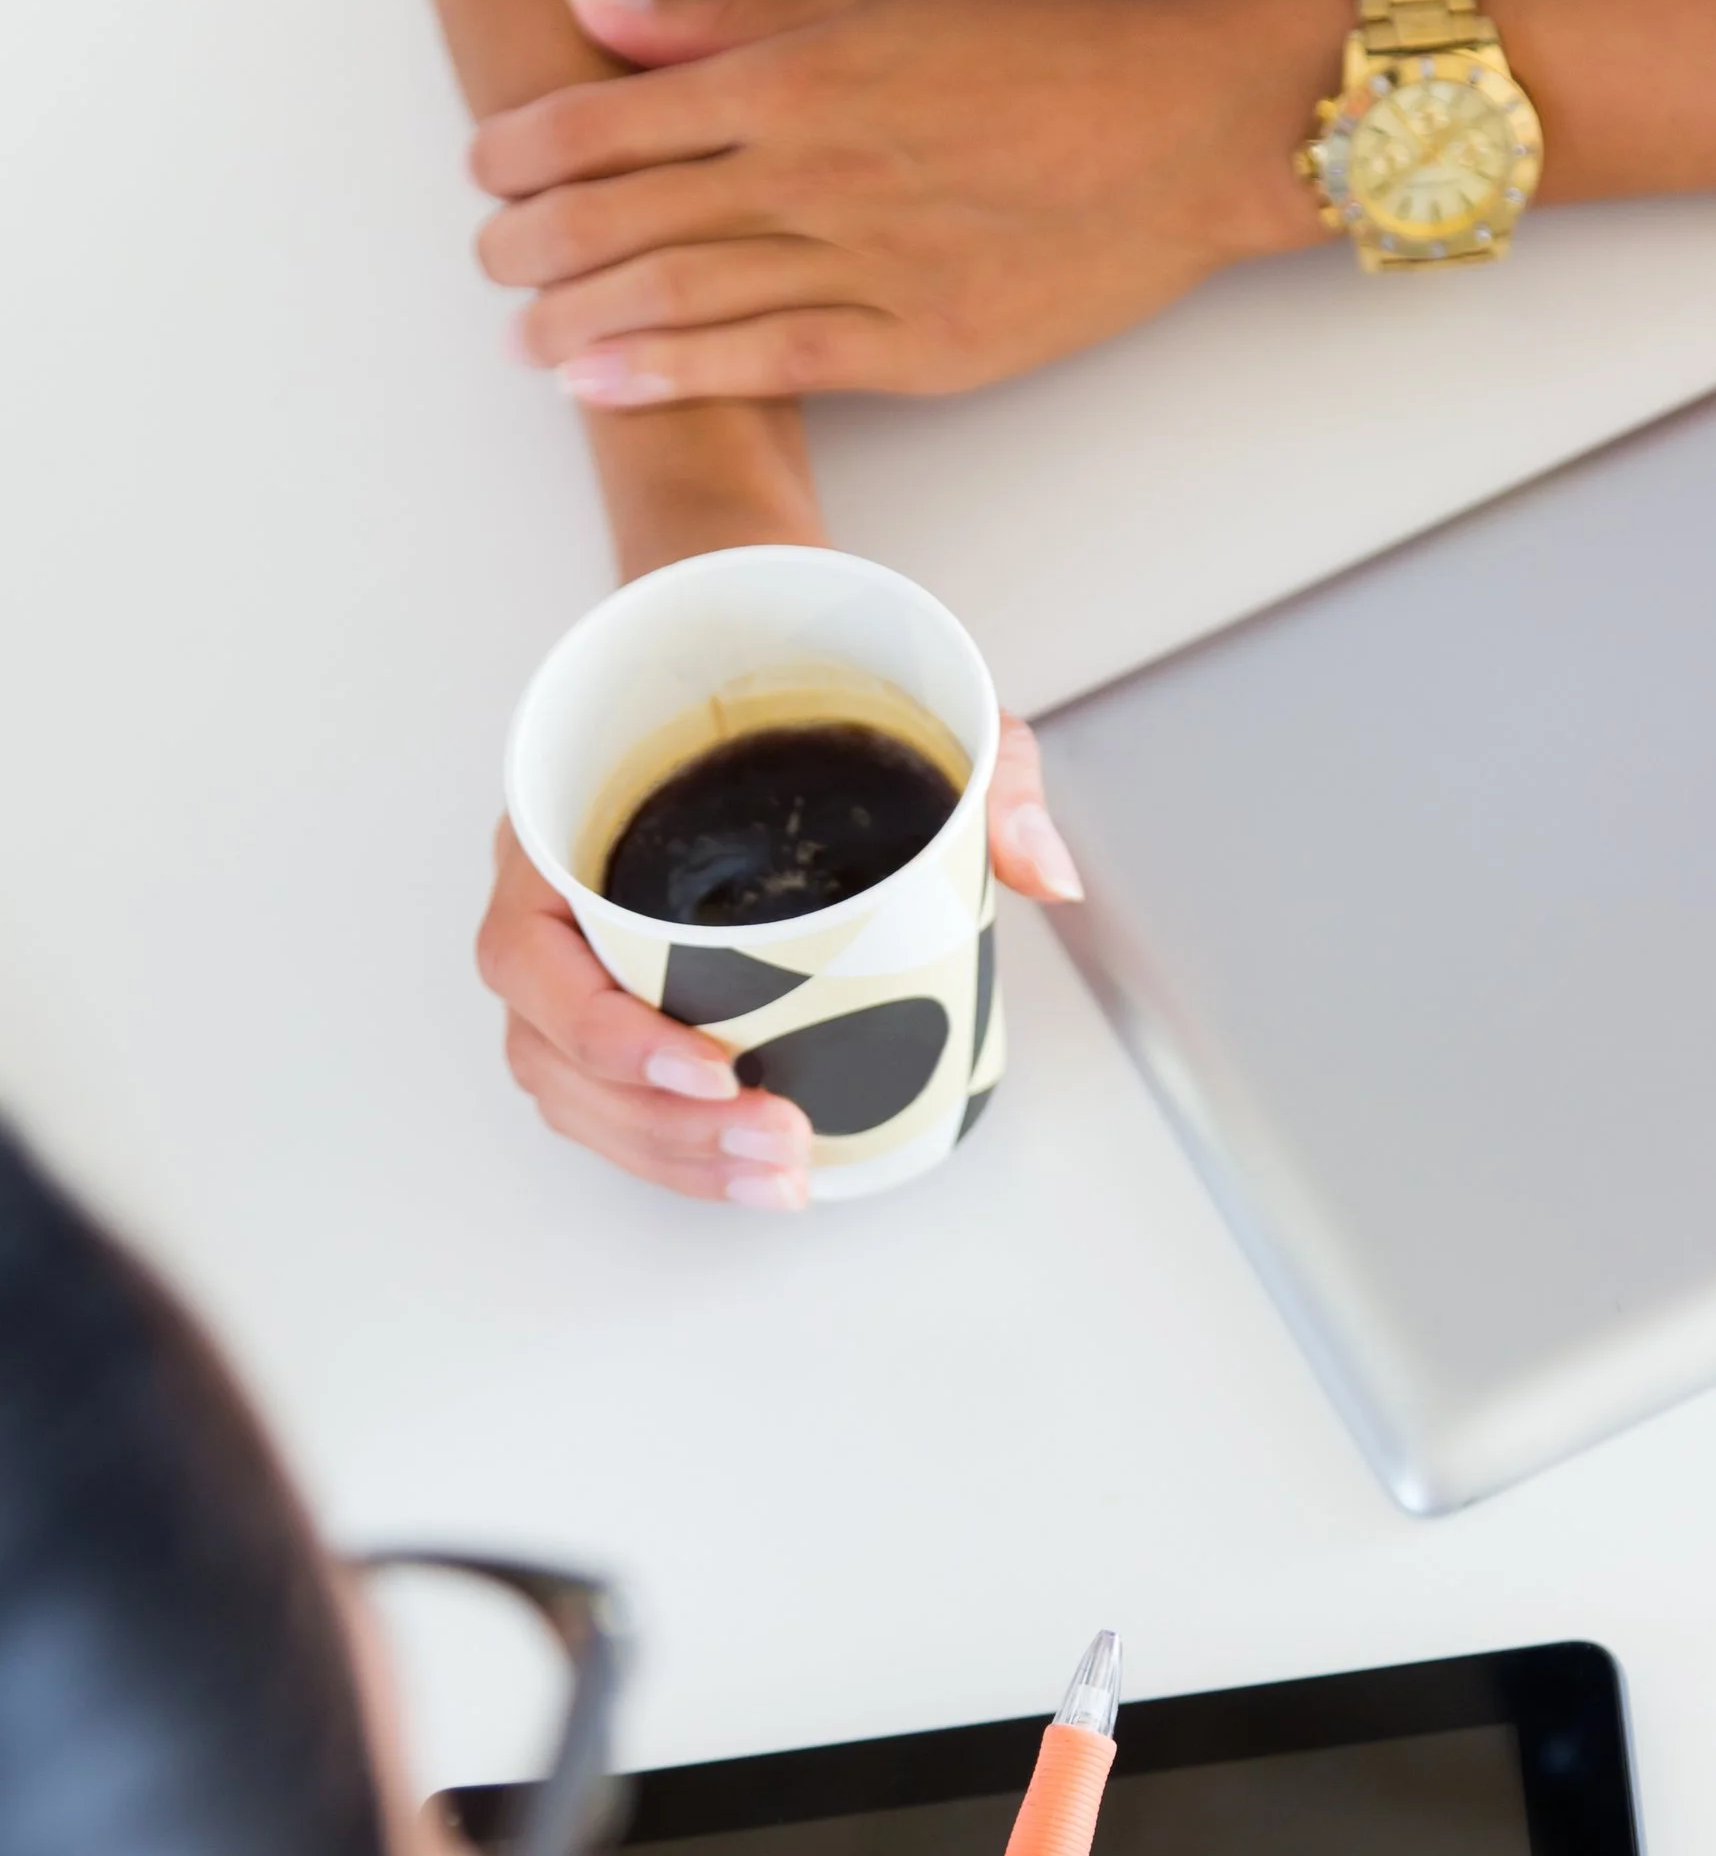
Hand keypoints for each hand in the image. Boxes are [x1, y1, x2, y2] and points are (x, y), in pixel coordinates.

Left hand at [472, 0, 1346, 405]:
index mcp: (798, 77)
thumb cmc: (1052, 50)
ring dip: (581, 316)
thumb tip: (597, 14)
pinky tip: (601, 381)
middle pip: (628, 214)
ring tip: (520, 333)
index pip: (617, 116)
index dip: (532, 144)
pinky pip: (770, 362)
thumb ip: (731, 18)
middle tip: (488, 256)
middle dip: (537, 239)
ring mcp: (863, 265)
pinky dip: (672, 373)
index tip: (488, 163)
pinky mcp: (917, 345)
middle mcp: (813, 172)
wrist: (1190, 129)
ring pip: (680, 294)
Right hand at [478, 715, 1075, 1208]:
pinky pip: (616, 1107)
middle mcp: (554, 904)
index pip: (529, 949)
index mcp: (568, 824)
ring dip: (673, 1157)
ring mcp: (577, 969)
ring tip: (785, 1177)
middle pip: (553, 1050)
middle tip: (782, 1141)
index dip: (601, 1027)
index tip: (713, 1066)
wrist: (770, 677)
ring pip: (579, 1097)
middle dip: (663, 1124)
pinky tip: (760, 1178)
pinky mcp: (620, 1016)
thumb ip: (986, 770)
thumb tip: (1046, 870)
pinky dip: (679, 1156)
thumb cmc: (802, 699)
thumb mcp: (913, 709)